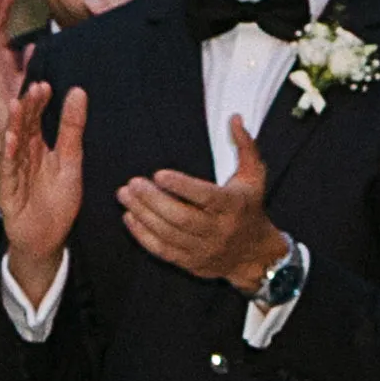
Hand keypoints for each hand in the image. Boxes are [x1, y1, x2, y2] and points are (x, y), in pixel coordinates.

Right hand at [0, 72, 85, 304]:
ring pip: (12, 145)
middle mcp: (22, 156)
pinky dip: (8, 155)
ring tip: (17, 105)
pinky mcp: (7, 191)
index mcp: (38, 146)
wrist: (47, 238)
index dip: (39, 102)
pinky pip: (7, 171)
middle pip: (23, 127)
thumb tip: (78, 92)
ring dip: (14, 125)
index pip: (36, 118)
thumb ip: (72, 128)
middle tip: (33, 88)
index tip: (44, 85)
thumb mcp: (71, 160)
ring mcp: (12, 172)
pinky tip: (11, 140)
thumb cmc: (58, 201)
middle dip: (27, 108)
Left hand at [123, 116, 283, 290]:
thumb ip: (245, 145)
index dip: (181, 186)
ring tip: (125, 195)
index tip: (158, 174)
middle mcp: (218, 230)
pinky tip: (130, 217)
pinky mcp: (190, 262)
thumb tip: (234, 118)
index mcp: (233, 206)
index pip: (205, 196)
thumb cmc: (249, 207)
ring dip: (143, 215)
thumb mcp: (254, 176)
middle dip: (153, 200)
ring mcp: (203, 249)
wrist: (254, 254)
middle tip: (132, 184)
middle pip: (181, 217)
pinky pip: (162, 250)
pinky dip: (143, 235)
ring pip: (168, 234)